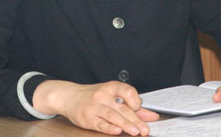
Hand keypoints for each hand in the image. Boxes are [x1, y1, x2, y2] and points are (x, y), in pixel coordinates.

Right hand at [33, 80, 158, 135]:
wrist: (69, 97)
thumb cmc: (93, 96)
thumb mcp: (111, 95)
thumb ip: (132, 105)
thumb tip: (151, 116)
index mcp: (110, 87)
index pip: (126, 90)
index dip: (135, 99)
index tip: (140, 108)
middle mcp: (102, 95)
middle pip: (122, 108)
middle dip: (135, 119)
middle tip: (145, 129)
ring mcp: (94, 107)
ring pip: (112, 116)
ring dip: (126, 124)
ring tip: (136, 131)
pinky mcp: (87, 118)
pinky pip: (100, 124)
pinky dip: (109, 127)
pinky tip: (117, 131)